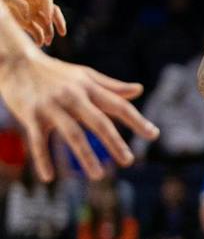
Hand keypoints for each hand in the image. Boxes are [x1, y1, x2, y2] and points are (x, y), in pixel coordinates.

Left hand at [0, 0, 66, 46]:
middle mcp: (35, 2)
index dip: (49, 10)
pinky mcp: (27, 23)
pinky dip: (39, 38)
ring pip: (46, 23)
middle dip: (58, 22)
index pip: (47, 0)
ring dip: (49, 33)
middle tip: (62, 33)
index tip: (48, 20)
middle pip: (53, 12)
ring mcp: (32, 13)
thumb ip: (19, 3)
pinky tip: (39, 44)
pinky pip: (37, 31)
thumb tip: (29, 17)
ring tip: (47, 42)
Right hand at [0, 51, 157, 180]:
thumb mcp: (84, 75)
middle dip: (114, 142)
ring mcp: (51, 107)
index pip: (118, 105)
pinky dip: (43, 159)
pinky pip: (37, 141)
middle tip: (128, 161)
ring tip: (98, 175)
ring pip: (72, 134)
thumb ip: (111, 86)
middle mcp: (72, 97)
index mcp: (88, 87)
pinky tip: (49, 177)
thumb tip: (139, 90)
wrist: (14, 61)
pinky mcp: (30, 115)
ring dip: (85, 156)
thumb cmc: (54, 72)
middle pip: (99, 121)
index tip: (153, 135)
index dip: (137, 120)